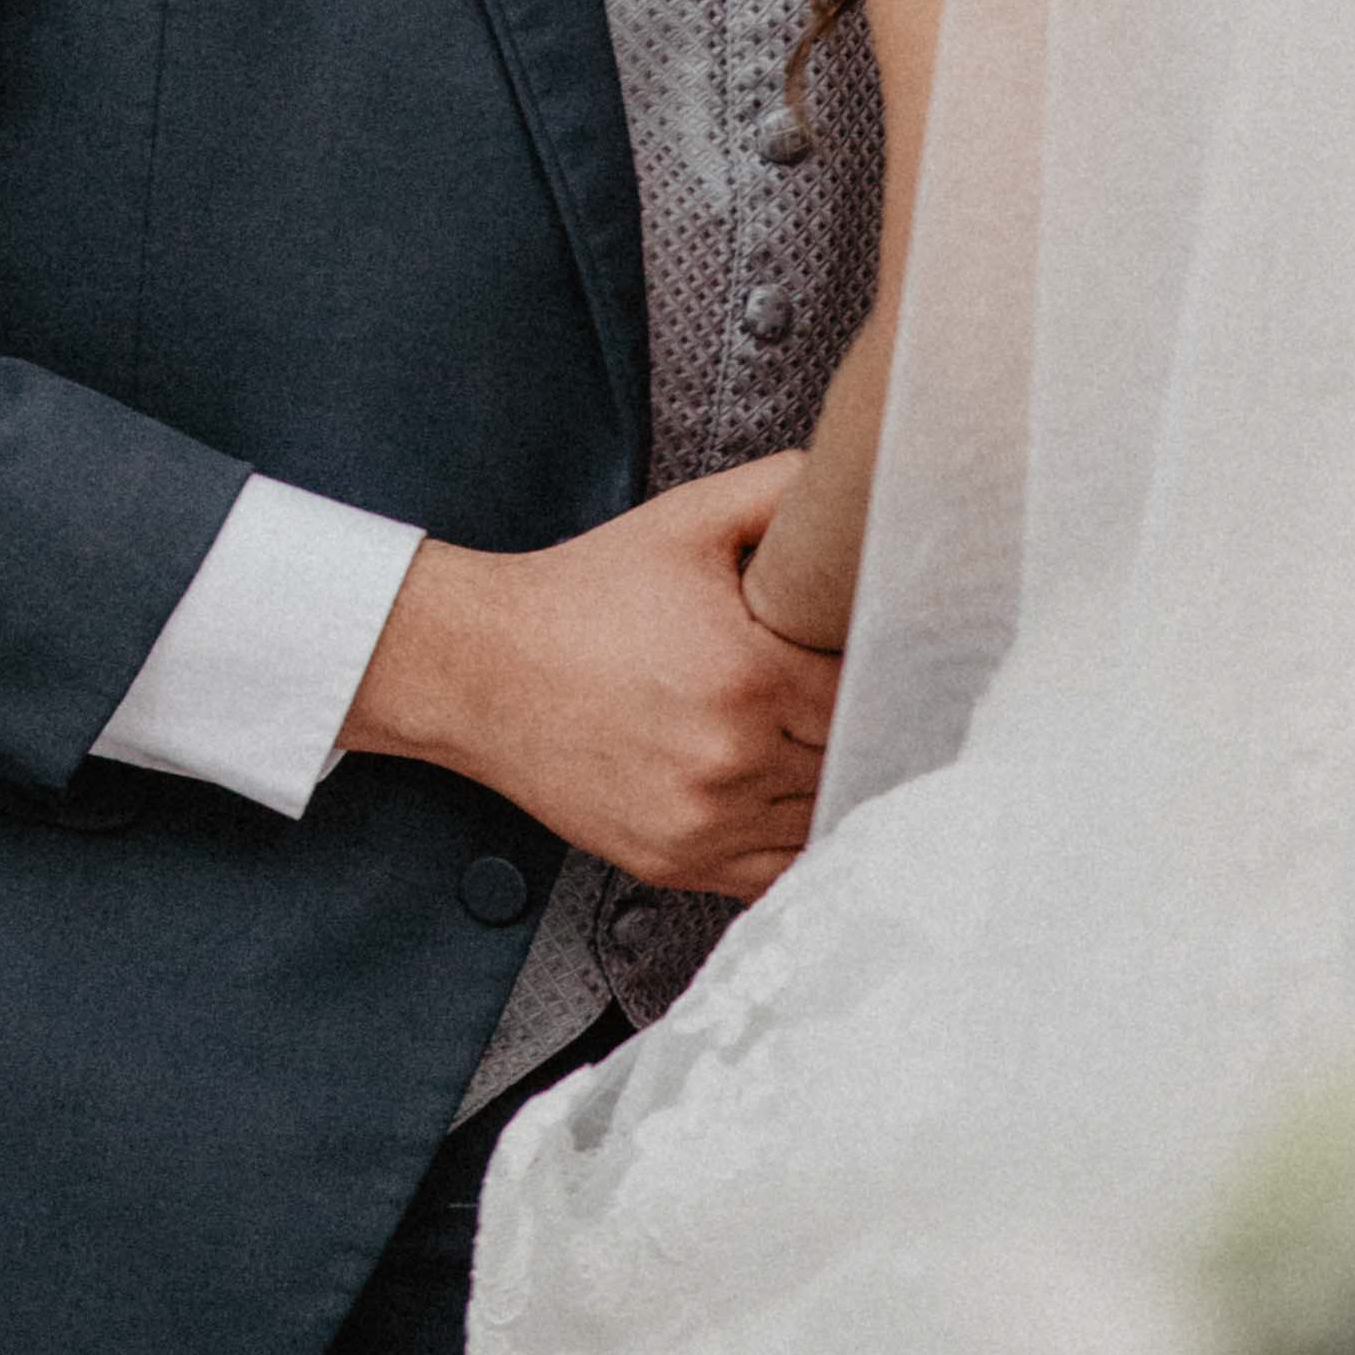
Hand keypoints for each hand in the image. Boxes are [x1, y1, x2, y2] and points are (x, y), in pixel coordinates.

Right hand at [340, 453, 835, 895]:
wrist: (485, 669)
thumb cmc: (587, 593)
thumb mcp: (684, 521)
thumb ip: (777, 493)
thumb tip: (847, 483)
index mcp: (750, 673)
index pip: (864, 690)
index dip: (870, 669)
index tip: (860, 653)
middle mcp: (733, 759)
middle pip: (847, 755)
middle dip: (849, 723)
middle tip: (839, 693)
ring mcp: (704, 821)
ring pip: (818, 817)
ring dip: (825, 782)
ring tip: (805, 738)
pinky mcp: (676, 861)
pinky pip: (774, 871)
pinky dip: (790, 838)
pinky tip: (779, 794)